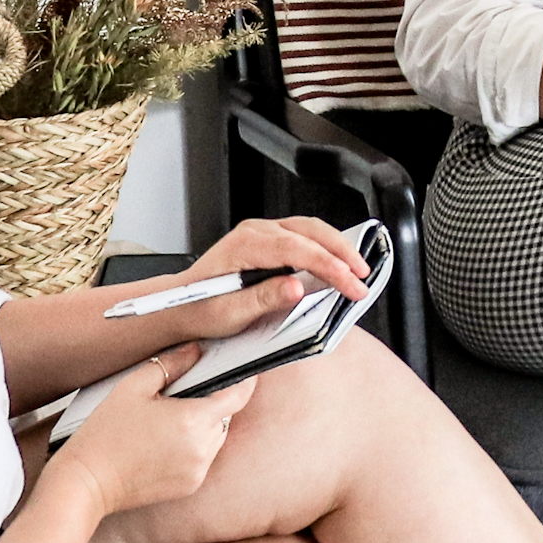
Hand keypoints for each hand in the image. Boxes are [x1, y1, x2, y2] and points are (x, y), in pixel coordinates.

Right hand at [58, 346, 256, 517]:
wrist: (84, 483)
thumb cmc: (104, 435)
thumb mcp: (134, 387)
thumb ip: (172, 364)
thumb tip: (196, 350)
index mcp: (193, 420)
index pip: (239, 394)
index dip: (244, 378)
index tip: (241, 367)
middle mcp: (202, 448)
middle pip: (226, 415)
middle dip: (212, 401)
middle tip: (182, 395)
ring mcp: (198, 470)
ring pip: (216, 436)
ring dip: (202, 425)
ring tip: (167, 421)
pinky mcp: (189, 486)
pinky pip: (203, 457)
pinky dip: (193, 447)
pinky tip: (163, 442)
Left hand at [160, 216, 369, 340]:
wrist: (179, 306)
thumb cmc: (200, 310)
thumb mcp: (230, 313)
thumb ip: (265, 298)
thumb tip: (299, 287)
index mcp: (245, 245)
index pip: (299, 250)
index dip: (331, 267)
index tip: (351, 284)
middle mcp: (255, 231)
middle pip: (312, 231)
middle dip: (343, 253)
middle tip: (363, 277)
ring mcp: (262, 231)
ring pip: (311, 228)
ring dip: (337, 247)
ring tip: (357, 269)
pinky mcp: (268, 239)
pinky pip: (304, 235)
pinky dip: (325, 247)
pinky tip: (336, 262)